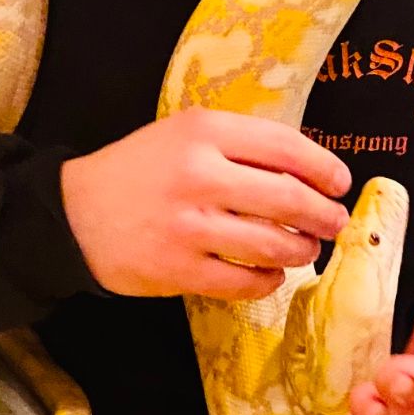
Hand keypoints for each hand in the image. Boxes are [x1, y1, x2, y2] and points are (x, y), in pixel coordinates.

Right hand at [61, 107, 350, 299]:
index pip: (286, 147)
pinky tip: (270, 274)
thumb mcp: (182, 135)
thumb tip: (307, 171)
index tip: (340, 183)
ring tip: (304, 249)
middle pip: (289, 199)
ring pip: (273, 245)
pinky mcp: (179, 269)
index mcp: (204, 132)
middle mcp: (199, 175)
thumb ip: (237, 145)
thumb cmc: (138, 171)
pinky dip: (268, 281)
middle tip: (333, 223)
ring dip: (301, 250)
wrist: (73, 214)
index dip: (324, 168)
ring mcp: (189, 226)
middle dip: (324, 216)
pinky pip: (245, 282)